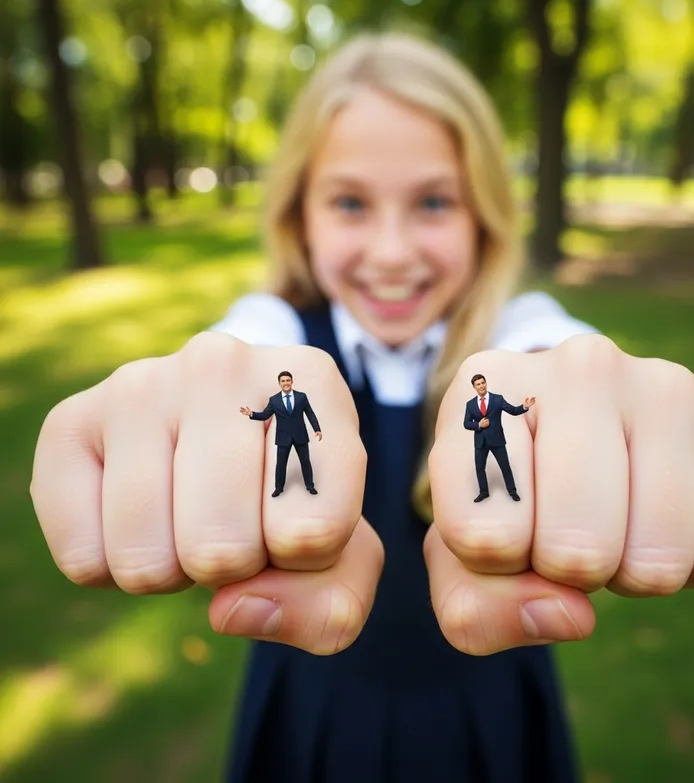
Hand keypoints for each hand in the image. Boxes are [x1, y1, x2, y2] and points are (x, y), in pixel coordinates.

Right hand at [30, 332, 381, 654]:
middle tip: (238, 522)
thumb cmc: (292, 501)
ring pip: (146, 559)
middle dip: (234, 567)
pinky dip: (113, 569)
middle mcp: (222, 364)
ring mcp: (140, 386)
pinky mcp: (70, 421)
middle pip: (221, 548)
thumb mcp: (343, 556)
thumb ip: (331, 605)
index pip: (316, 526)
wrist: (223, 444)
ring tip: (188, 516)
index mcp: (311, 382)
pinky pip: (83, 558)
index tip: (302, 520)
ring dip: (173, 572)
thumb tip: (231, 609)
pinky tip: (141, 516)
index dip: (309, 558)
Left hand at [426, 335, 693, 654]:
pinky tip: (665, 520)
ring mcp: (664, 387)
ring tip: (613, 520)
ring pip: (656, 558)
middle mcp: (580, 366)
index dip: (491, 563)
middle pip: (574, 548)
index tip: (500, 525)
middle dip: (565, 571)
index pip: (482, 532)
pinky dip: (691, 570)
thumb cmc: (510, 498)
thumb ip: (477, 609)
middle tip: (562, 529)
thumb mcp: (461, 557)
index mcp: (493, 387)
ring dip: (629, 573)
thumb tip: (572, 616)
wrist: (579, 436)